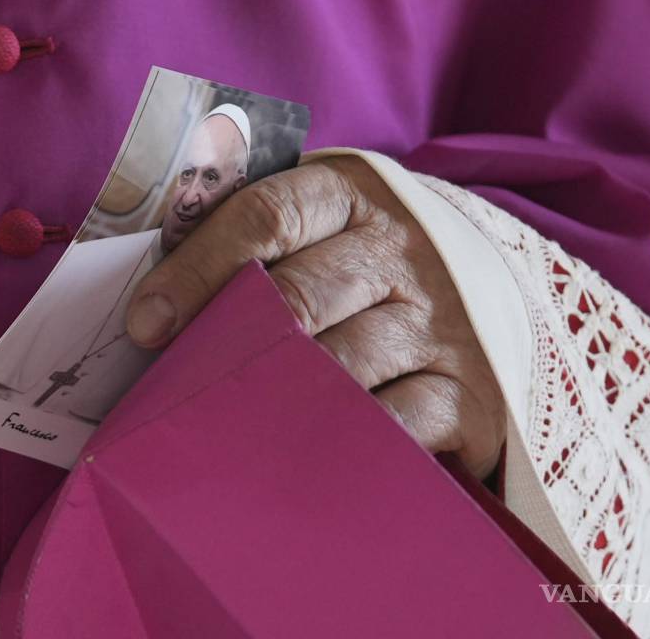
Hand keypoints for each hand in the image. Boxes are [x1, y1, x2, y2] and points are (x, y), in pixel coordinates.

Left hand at [125, 155, 505, 477]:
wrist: (503, 284)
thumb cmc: (371, 258)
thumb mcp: (325, 220)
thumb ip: (250, 237)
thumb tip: (154, 299)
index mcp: (351, 195)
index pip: (267, 217)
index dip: (198, 269)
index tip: (146, 323)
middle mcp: (401, 252)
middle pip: (299, 297)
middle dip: (226, 345)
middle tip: (173, 386)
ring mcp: (439, 323)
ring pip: (341, 366)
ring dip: (275, 399)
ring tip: (221, 428)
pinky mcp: (469, 393)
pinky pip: (394, 426)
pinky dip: (341, 441)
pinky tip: (298, 454)